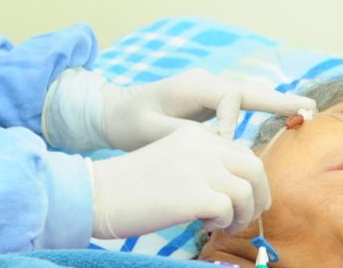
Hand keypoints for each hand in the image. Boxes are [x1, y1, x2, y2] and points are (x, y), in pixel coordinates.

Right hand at [91, 125, 270, 238]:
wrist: (99, 193)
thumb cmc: (133, 184)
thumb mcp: (172, 159)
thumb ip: (202, 162)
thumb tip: (241, 183)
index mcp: (194, 134)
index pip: (240, 151)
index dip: (249, 179)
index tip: (243, 199)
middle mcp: (200, 145)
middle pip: (254, 167)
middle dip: (258, 195)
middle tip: (245, 216)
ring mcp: (199, 168)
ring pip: (247, 193)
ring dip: (240, 215)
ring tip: (219, 223)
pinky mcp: (196, 194)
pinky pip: (229, 212)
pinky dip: (220, 223)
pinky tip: (201, 223)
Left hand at [101, 68, 315, 150]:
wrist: (113, 112)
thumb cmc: (128, 123)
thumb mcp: (151, 130)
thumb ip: (184, 134)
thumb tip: (217, 142)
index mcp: (190, 86)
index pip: (229, 98)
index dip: (232, 122)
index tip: (223, 144)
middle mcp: (202, 83)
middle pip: (247, 89)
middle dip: (276, 100)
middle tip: (308, 107)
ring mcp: (206, 89)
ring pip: (247, 94)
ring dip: (274, 102)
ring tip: (306, 109)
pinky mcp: (207, 100)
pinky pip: (238, 103)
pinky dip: (261, 107)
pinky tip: (283, 112)